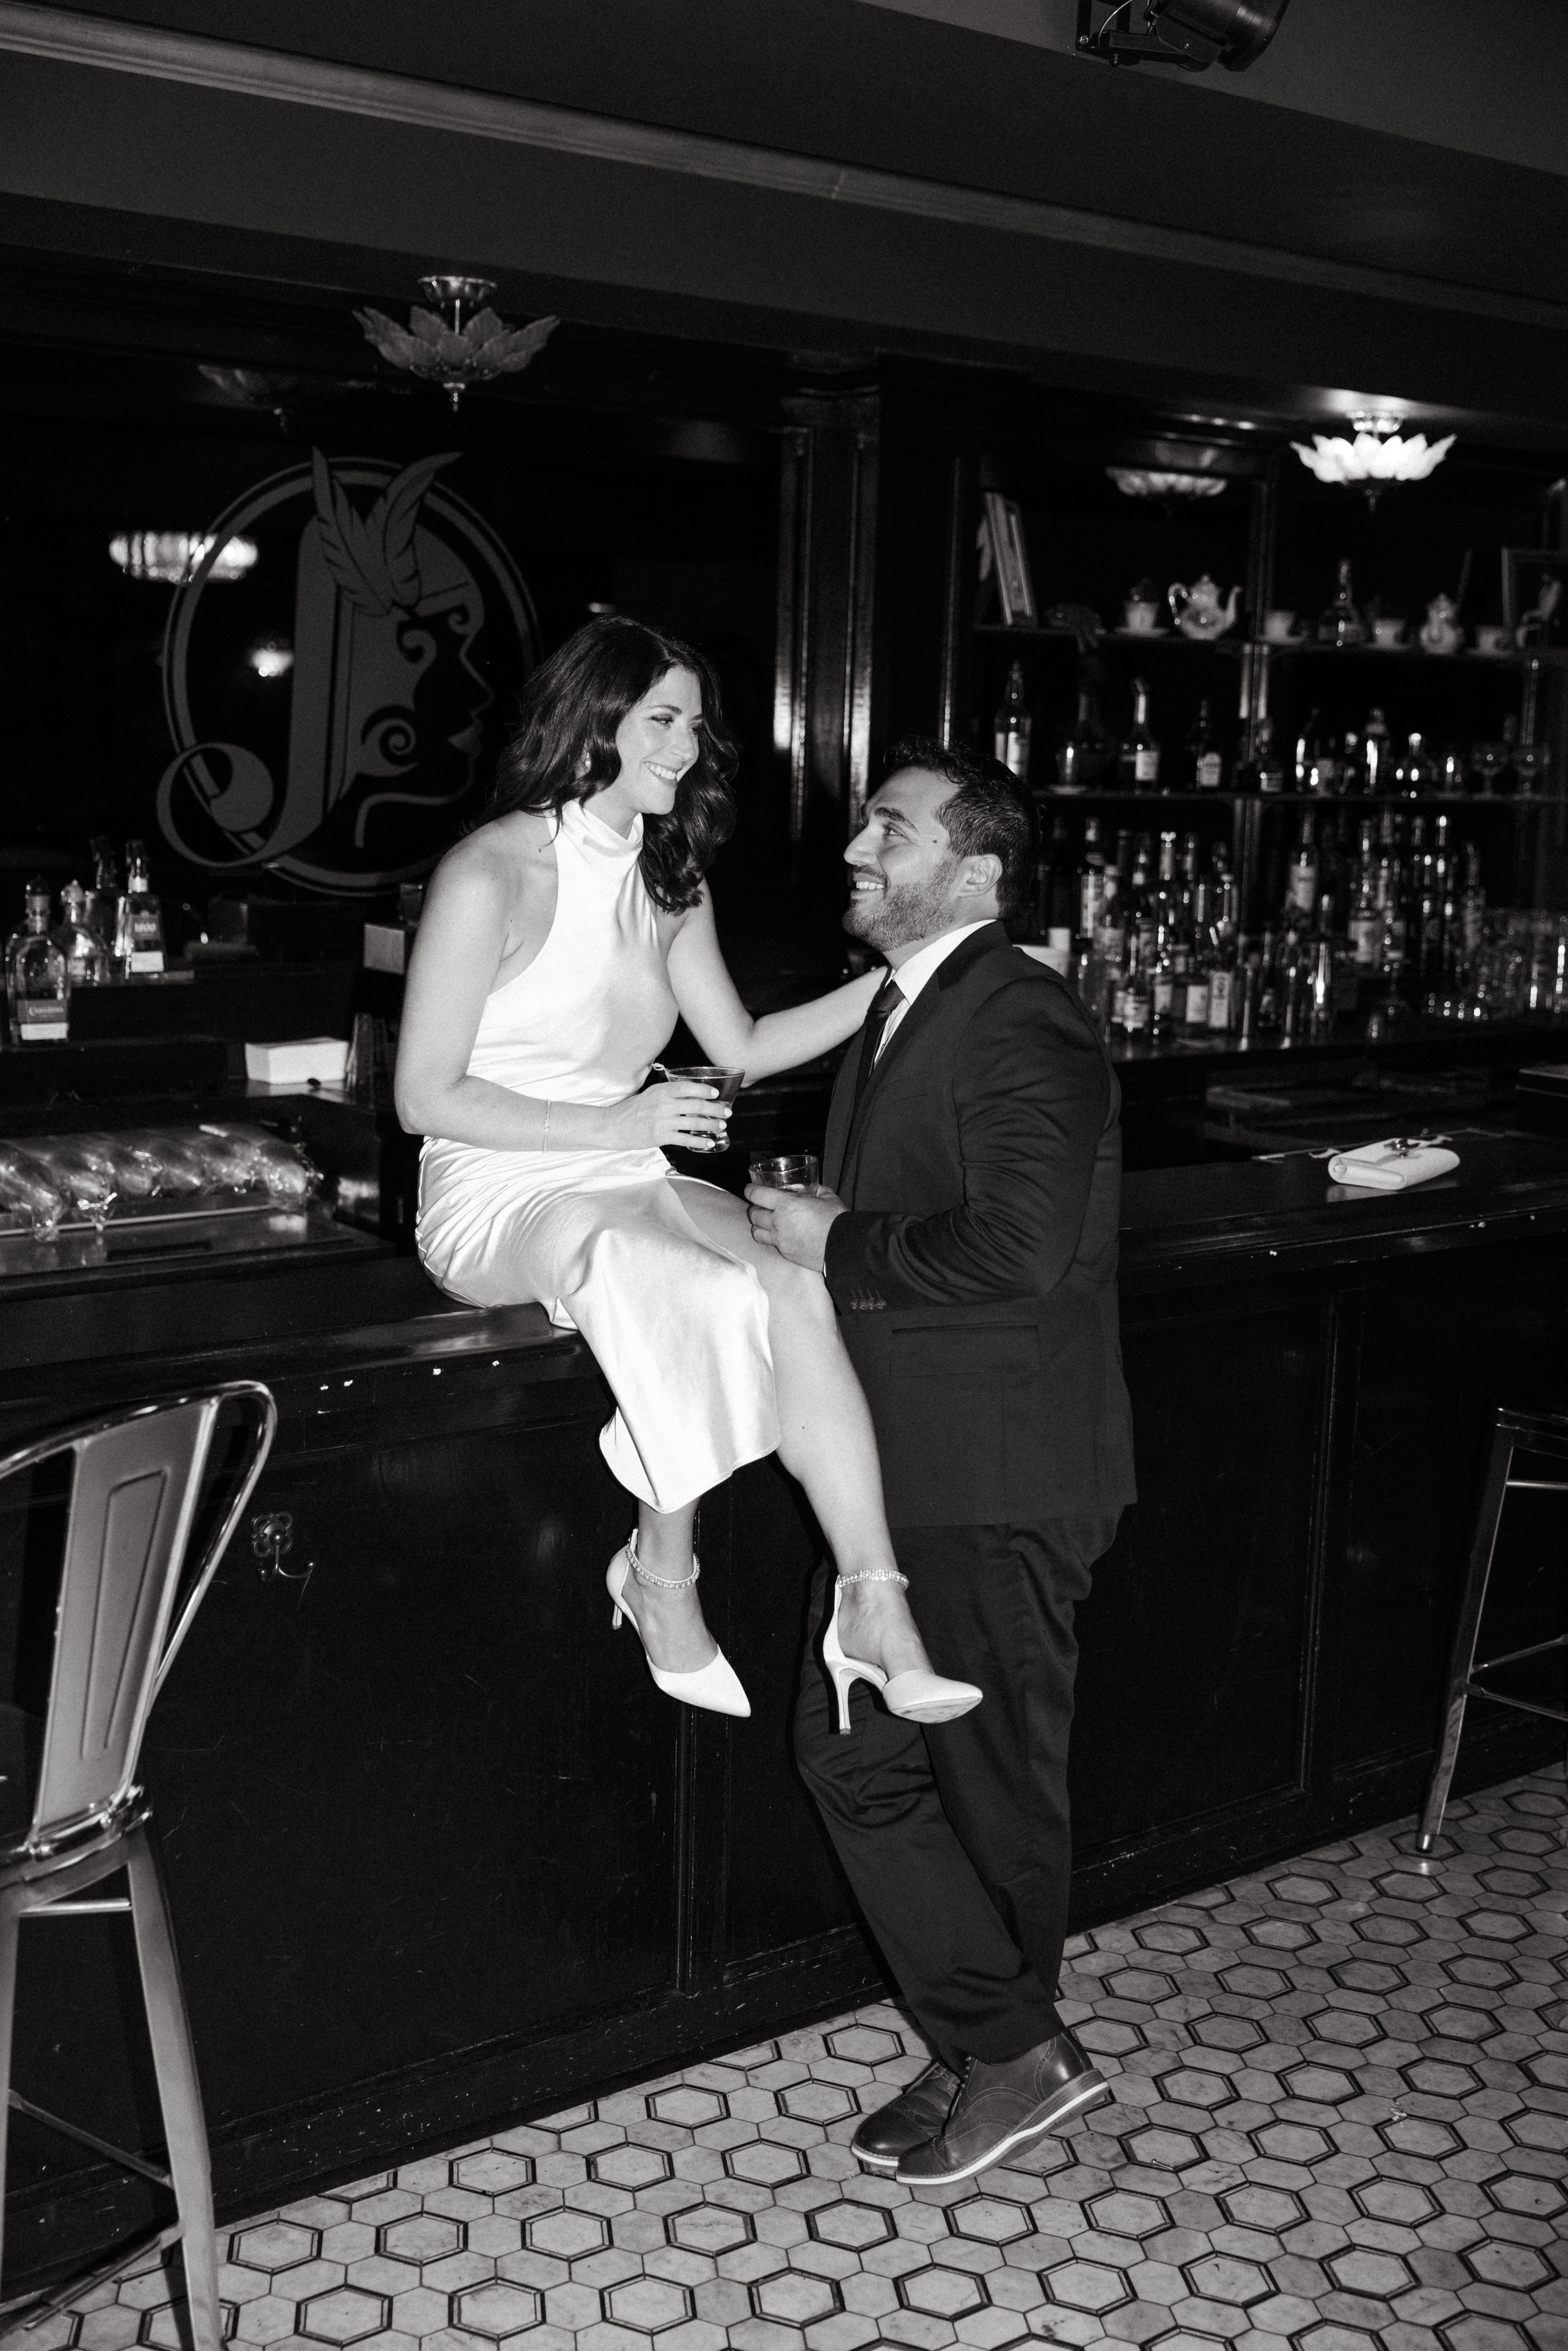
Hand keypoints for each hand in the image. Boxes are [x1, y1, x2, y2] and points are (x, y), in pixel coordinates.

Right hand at [602, 1079, 730, 1151]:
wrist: (614, 1126)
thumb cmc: (632, 1110)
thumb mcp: (650, 1094)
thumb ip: (668, 1093)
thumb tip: (691, 1094)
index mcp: (661, 1091)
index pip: (688, 1087)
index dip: (705, 1090)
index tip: (716, 1093)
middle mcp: (663, 1104)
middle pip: (696, 1105)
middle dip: (715, 1109)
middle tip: (726, 1112)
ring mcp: (663, 1121)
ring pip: (694, 1122)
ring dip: (711, 1125)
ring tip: (721, 1126)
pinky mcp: (661, 1136)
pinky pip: (685, 1139)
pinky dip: (700, 1141)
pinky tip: (709, 1143)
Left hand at [746, 1182, 845, 1272]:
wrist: (843, 1248)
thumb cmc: (836, 1220)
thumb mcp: (827, 1197)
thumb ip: (816, 1191)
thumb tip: (812, 1189)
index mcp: (786, 1205)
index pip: (757, 1195)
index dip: (750, 1190)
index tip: (750, 1189)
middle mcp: (778, 1223)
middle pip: (753, 1215)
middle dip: (754, 1208)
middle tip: (761, 1206)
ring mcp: (780, 1241)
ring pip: (756, 1233)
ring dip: (759, 1226)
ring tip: (767, 1223)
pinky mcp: (786, 1253)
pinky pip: (771, 1245)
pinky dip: (772, 1239)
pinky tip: (782, 1236)